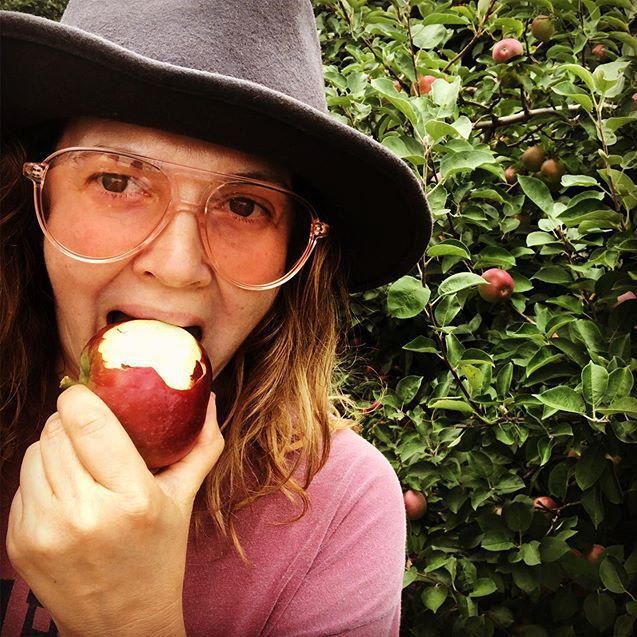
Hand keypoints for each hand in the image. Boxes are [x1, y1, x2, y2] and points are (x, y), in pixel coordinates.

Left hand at [6, 384, 223, 636]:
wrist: (121, 624)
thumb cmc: (159, 556)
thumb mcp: (184, 500)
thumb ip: (202, 446)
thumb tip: (211, 399)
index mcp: (133, 499)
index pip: (89, 423)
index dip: (80, 396)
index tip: (86, 390)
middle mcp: (86, 514)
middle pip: (55, 433)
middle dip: (68, 420)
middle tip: (87, 425)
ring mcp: (46, 531)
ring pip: (33, 454)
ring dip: (52, 446)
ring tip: (77, 458)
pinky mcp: (20, 543)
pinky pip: (22, 484)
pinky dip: (41, 476)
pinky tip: (64, 490)